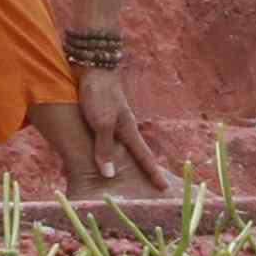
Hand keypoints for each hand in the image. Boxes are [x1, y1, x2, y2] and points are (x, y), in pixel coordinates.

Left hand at [29, 79, 170, 201]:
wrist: (90, 66)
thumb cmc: (98, 94)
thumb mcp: (101, 123)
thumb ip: (104, 148)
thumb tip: (109, 175)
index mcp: (129, 131)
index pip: (145, 157)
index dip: (153, 174)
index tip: (164, 189)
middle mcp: (124, 128)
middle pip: (135, 155)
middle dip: (142, 171)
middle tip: (148, 188)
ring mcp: (113, 123)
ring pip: (119, 148)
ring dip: (122, 163)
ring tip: (124, 179)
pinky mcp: (101, 117)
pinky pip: (105, 141)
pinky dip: (106, 152)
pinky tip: (100, 157)